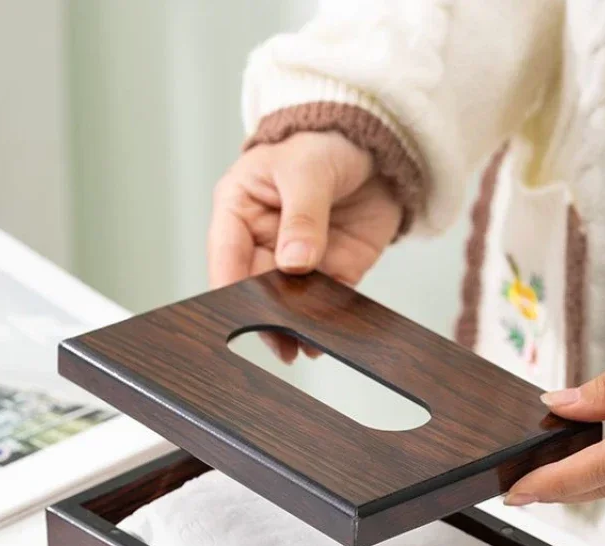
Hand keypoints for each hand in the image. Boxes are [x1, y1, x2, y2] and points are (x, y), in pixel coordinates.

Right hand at [207, 132, 401, 360]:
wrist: (378, 144)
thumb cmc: (324, 141)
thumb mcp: (306, 169)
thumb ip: (301, 216)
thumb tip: (294, 263)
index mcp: (239, 209)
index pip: (226, 256)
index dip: (230, 287)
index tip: (240, 313)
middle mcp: (264, 240)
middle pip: (256, 288)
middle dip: (266, 314)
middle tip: (278, 339)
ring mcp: (299, 259)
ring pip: (290, 301)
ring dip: (296, 323)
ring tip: (303, 345)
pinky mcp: (335, 269)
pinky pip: (328, 300)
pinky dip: (327, 319)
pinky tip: (327, 335)